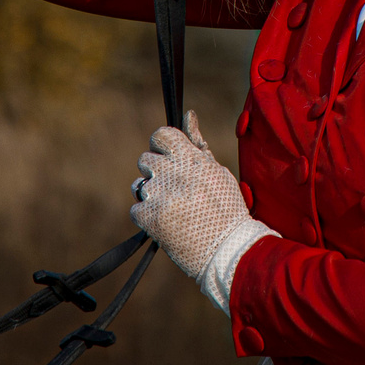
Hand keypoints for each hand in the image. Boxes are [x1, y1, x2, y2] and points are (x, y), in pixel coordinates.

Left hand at [130, 113, 261, 306]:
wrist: (227, 250)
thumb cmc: (226, 209)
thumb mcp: (217, 171)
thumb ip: (198, 143)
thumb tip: (187, 114)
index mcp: (191, 158)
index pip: (161, 135)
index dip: (161, 145)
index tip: (168, 157)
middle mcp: (172, 172)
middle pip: (145, 160)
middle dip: (156, 172)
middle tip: (174, 190)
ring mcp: (159, 195)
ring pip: (138, 185)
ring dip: (151, 194)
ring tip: (173, 209)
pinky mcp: (149, 217)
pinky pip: (137, 208)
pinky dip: (148, 217)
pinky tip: (167, 224)